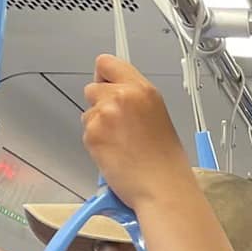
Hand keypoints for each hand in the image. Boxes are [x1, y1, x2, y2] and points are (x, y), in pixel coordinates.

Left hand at [80, 55, 190, 209]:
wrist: (162, 187)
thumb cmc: (166, 161)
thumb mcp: (158, 115)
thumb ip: (135, 99)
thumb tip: (115, 94)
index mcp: (143, 90)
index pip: (107, 63)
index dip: (104, 76)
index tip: (106, 85)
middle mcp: (122, 97)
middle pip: (92, 88)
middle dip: (100, 105)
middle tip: (118, 126)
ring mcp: (105, 115)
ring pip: (88, 113)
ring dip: (98, 126)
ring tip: (121, 144)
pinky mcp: (92, 134)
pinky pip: (86, 133)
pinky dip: (96, 144)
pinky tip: (114, 154)